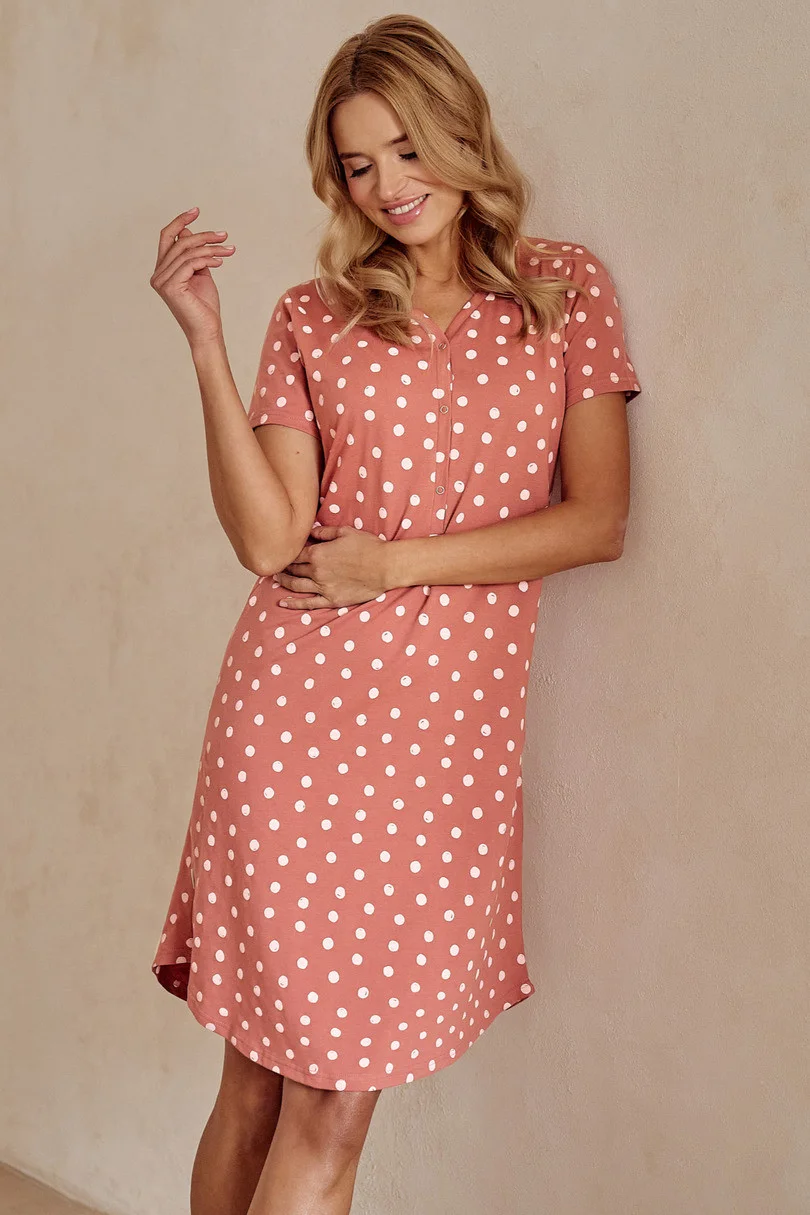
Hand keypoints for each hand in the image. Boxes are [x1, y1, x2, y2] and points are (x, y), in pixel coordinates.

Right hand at [149, 206, 235, 347]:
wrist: (208, 331)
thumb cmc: (205, 307)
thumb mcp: (200, 273)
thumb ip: (193, 255)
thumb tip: (187, 232)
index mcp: (162, 270)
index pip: (167, 238)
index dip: (179, 221)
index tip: (196, 211)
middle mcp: (158, 274)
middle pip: (179, 242)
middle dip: (204, 235)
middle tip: (224, 235)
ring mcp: (162, 281)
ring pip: (188, 252)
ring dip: (211, 248)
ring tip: (229, 250)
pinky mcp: (171, 287)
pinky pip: (191, 263)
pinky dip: (208, 259)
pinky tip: (220, 262)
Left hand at [275, 525, 391, 608]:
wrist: (385, 566)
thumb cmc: (368, 547)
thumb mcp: (345, 532)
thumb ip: (324, 532)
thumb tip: (310, 532)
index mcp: (318, 553)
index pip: (295, 554)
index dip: (286, 553)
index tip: (281, 553)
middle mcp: (317, 571)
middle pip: (293, 570)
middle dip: (282, 567)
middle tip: (275, 566)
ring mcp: (323, 587)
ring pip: (296, 586)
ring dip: (284, 582)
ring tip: (276, 580)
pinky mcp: (332, 600)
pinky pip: (308, 603)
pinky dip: (294, 604)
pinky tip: (283, 603)